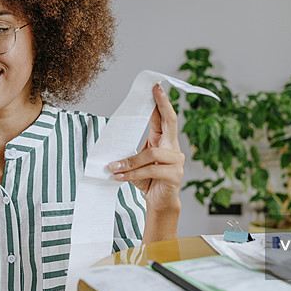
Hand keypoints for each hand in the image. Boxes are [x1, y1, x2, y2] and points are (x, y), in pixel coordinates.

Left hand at [108, 83, 184, 214]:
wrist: (159, 203)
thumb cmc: (148, 180)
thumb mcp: (137, 162)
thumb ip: (131, 150)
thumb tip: (114, 140)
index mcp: (165, 141)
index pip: (164, 117)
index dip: (160, 102)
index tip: (155, 87)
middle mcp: (174, 148)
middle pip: (170, 121)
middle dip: (162, 104)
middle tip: (155, 90)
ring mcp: (177, 161)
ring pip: (151, 154)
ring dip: (129, 161)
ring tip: (113, 167)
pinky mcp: (174, 175)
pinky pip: (150, 170)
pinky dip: (131, 173)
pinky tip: (119, 176)